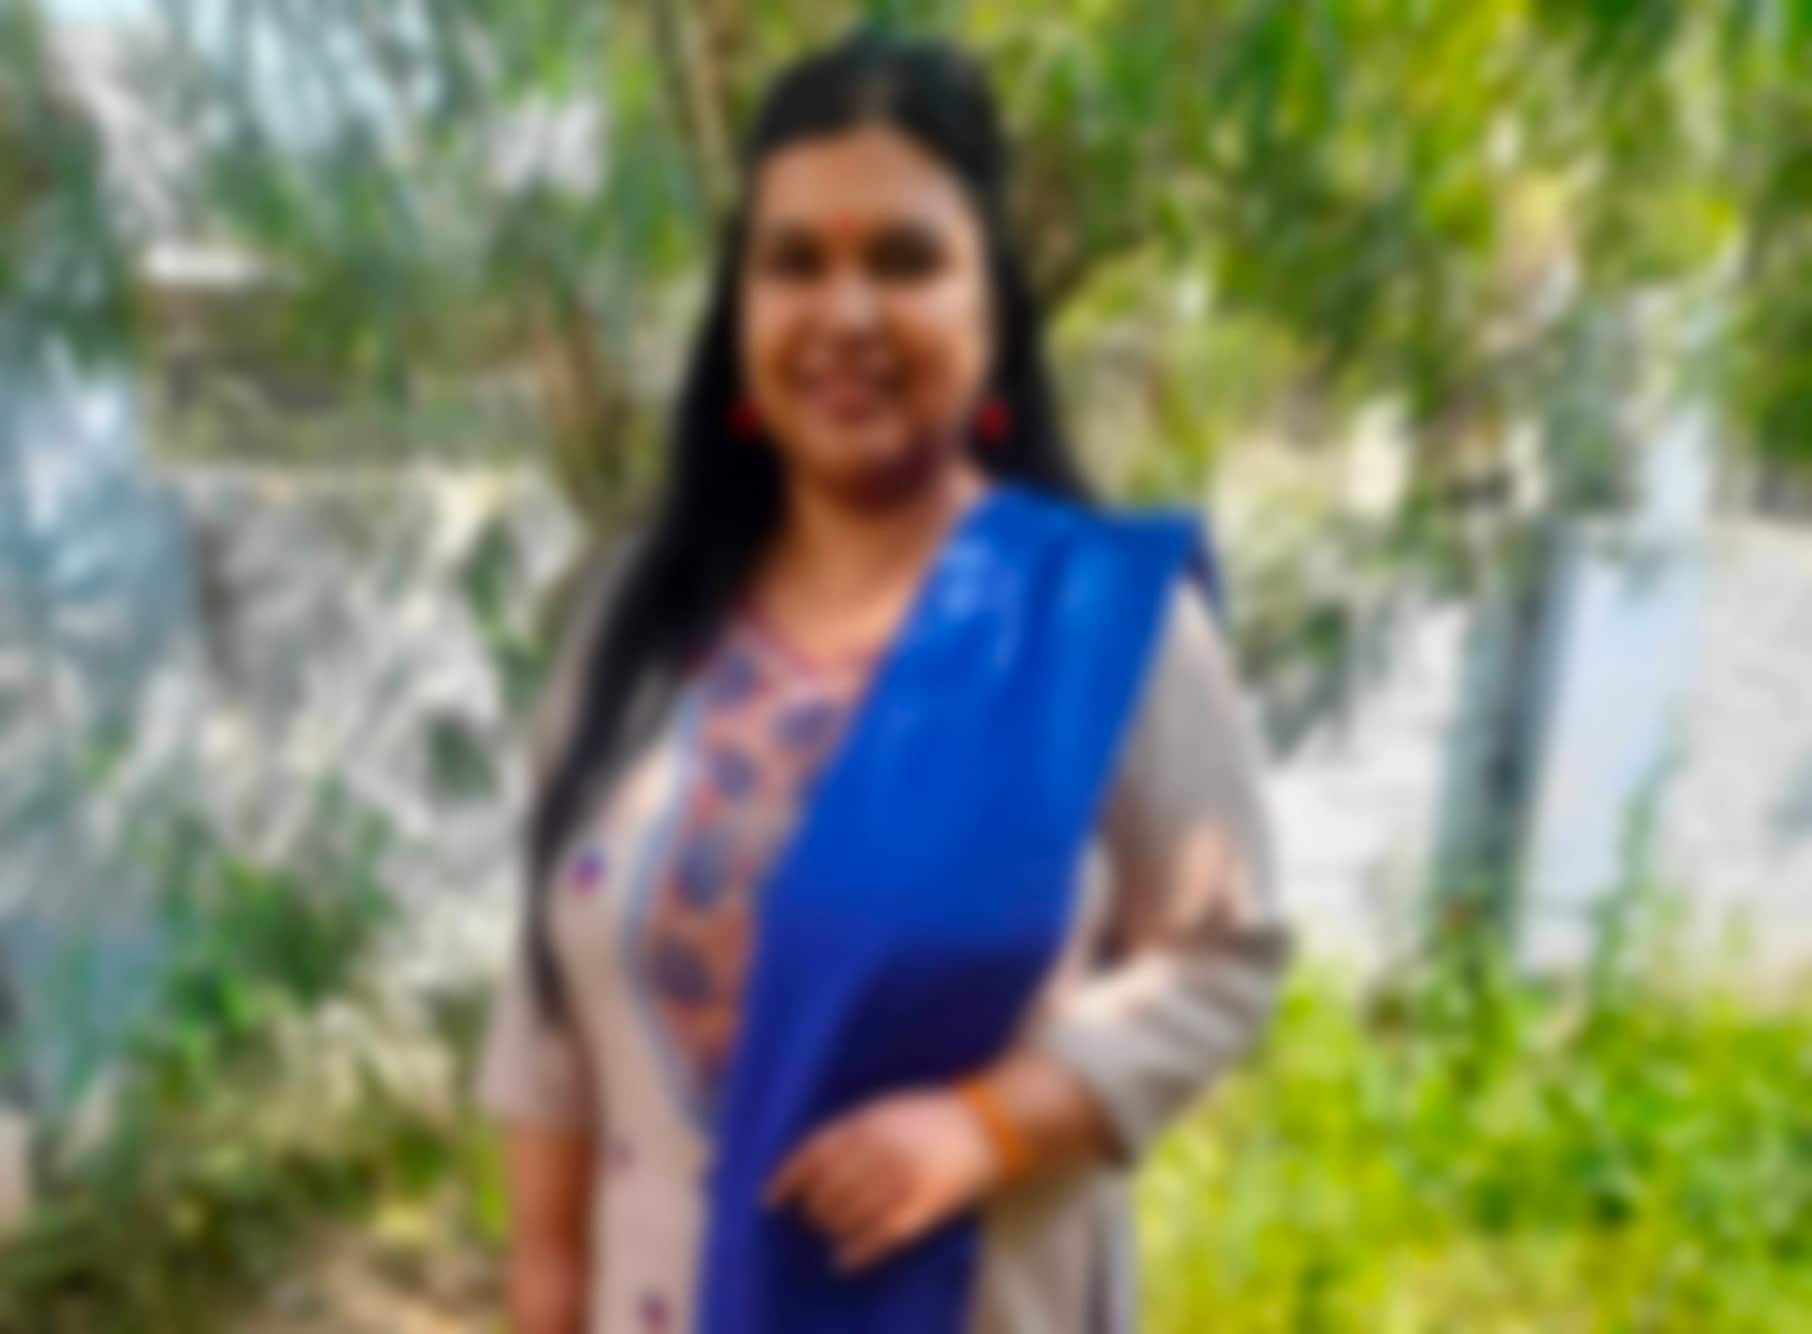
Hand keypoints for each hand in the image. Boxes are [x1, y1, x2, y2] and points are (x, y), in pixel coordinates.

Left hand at [764, 1086, 1001, 1273]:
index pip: (813, 1155)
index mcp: (867, 1121)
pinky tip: (844, 1262)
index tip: (769, 1201)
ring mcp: (904, 1177)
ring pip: (851, 1215)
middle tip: (812, 1218)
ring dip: (833, 1230)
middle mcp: (881, 1148)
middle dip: (813, 1210)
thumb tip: (813, 1162)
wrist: (989, 1121)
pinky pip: (884, 1235)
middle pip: (828, 1191)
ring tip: (831, 1234)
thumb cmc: (931, 1113)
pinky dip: (860, 1252)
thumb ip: (852, 1129)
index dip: (787, 1181)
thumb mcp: (886, 1107)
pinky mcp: (927, 1204)